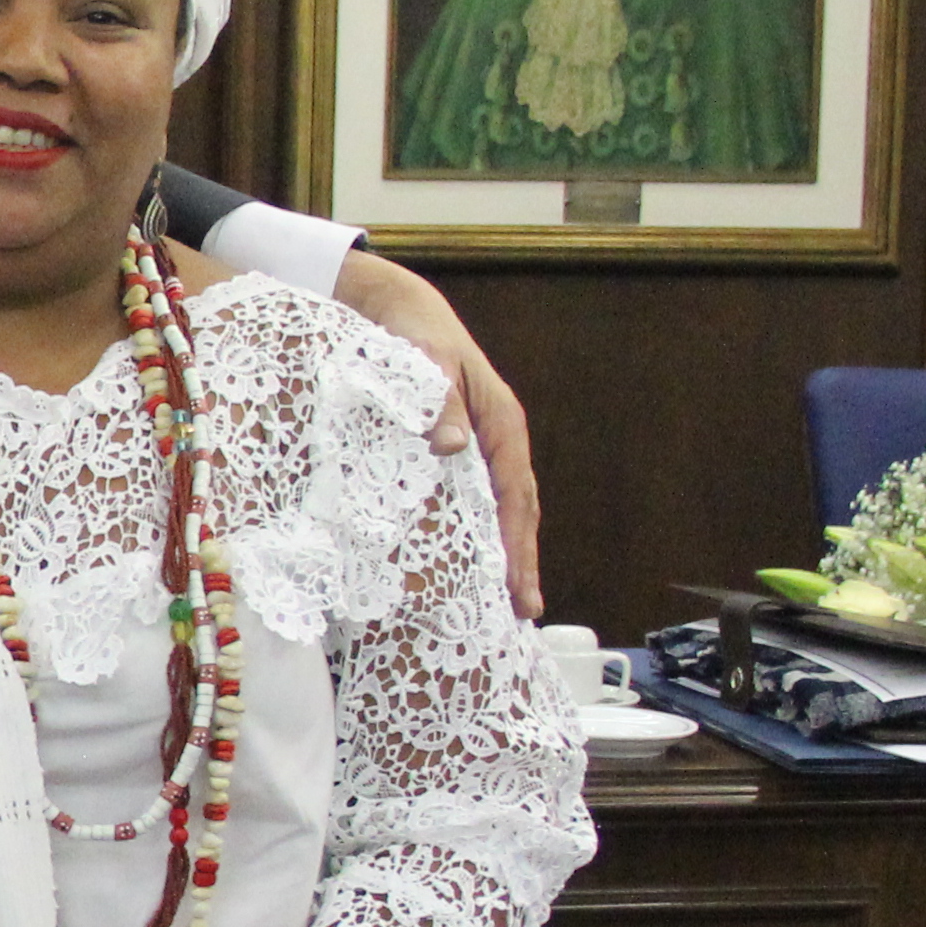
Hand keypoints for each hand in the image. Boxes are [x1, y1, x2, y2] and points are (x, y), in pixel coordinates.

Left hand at [328, 250, 542, 617]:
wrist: (401, 313)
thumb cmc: (416, 339)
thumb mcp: (427, 363)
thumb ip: (440, 403)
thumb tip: (451, 446)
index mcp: (501, 424)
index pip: (515, 494)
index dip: (518, 542)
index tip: (520, 586)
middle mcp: (496, 441)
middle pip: (516, 510)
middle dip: (522, 560)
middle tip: (525, 613)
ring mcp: (479, 450)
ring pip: (497, 509)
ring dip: (502, 553)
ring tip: (505, 603)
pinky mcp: (457, 453)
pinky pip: (471, 499)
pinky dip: (474, 533)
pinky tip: (467, 563)